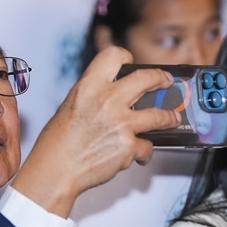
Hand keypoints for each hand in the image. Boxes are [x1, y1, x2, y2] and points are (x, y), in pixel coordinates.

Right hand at [12, 46, 179, 218]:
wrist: (55, 170)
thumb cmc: (57, 143)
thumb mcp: (71, 106)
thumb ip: (93, 97)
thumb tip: (114, 96)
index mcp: (89, 86)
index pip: (114, 56)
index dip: (125, 57)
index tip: (131, 62)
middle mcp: (107, 100)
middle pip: (147, 79)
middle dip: (161, 79)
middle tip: (165, 81)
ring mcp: (121, 123)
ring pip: (160, 115)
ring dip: (169, 118)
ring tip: (172, 119)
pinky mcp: (129, 146)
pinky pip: (147, 146)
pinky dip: (143, 153)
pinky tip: (138, 155)